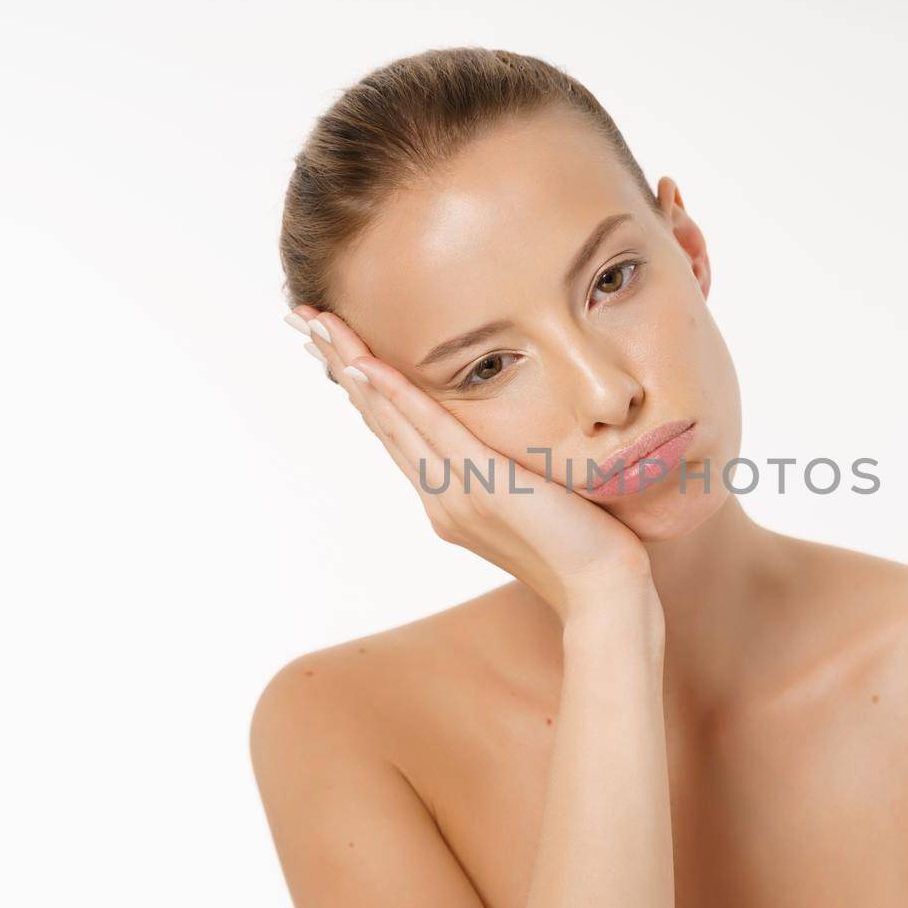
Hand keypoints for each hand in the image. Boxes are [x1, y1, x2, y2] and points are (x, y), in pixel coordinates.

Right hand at [288, 307, 657, 624]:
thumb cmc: (586, 545)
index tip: (336, 343)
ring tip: (320, 324)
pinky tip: (367, 365)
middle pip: (379, 418)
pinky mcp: (482, 485)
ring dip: (352, 365)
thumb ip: (510, 472)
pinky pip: (431, 431)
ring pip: (392, 418)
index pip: (396, 431)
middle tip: (303, 319)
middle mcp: (440, 496)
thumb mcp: (537, 498)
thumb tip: (511, 444)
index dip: (364, 386)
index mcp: (449, 499)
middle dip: (340, 364)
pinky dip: (396, 395)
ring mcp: (455, 493)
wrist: (604, 589)